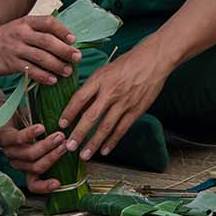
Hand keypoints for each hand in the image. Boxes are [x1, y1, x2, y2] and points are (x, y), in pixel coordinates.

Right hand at [0, 16, 79, 83]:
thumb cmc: (6, 38)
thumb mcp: (21, 28)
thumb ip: (40, 32)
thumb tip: (67, 43)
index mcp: (27, 22)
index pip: (49, 22)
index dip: (63, 30)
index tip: (74, 40)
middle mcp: (21, 33)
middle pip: (47, 41)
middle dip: (65, 50)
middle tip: (77, 58)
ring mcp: (15, 48)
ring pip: (40, 57)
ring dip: (57, 65)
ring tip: (68, 72)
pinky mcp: (10, 63)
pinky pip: (30, 70)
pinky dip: (43, 76)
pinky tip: (52, 80)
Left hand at [0, 118, 68, 193]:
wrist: (0, 111)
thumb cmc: (24, 123)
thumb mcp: (43, 136)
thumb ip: (55, 143)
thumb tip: (75, 144)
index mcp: (27, 165)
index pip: (33, 184)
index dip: (45, 187)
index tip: (58, 184)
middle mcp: (18, 161)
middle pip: (36, 168)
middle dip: (53, 157)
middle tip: (66, 146)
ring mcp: (10, 150)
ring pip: (30, 155)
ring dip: (47, 146)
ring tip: (59, 135)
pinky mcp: (5, 137)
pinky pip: (19, 139)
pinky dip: (32, 134)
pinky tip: (41, 128)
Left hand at [57, 42, 170, 160]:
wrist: (154, 60)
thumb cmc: (127, 63)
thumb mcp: (106, 70)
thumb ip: (93, 88)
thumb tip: (79, 106)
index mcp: (101, 79)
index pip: (80, 98)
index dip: (69, 112)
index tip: (61, 124)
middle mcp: (111, 92)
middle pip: (91, 116)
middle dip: (79, 133)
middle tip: (69, 147)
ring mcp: (124, 102)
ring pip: (106, 127)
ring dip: (94, 143)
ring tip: (84, 155)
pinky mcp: (136, 109)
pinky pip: (122, 128)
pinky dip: (112, 141)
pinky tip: (104, 150)